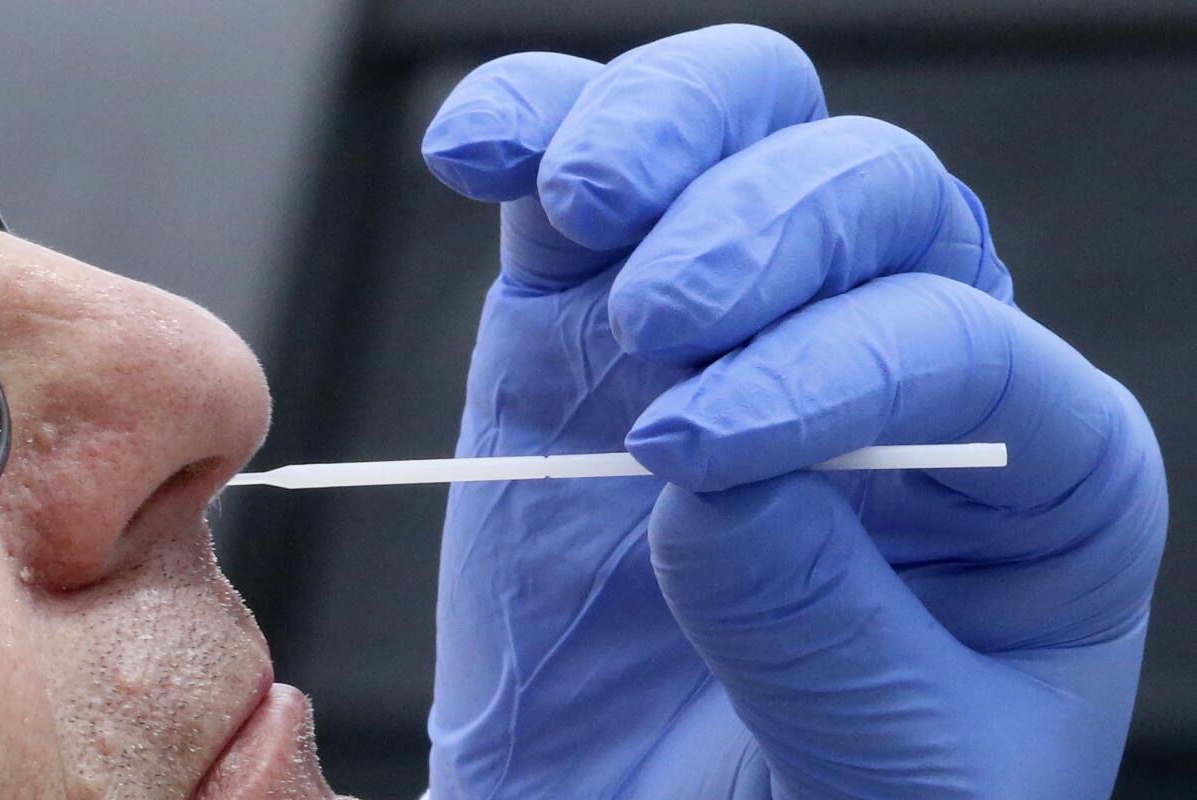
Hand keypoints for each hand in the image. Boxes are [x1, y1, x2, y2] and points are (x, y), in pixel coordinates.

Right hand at [421, 24, 1165, 798]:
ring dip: (658, 131)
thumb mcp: (890, 780)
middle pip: (869, 190)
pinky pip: (568, 186)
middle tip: (657, 330)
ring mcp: (726, 333)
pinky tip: (480, 151)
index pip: (960, 336)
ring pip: (735, 130)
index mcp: (1030, 475)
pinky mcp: (582, 334)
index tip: (698, 459)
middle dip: (760, 227)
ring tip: (585, 203)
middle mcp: (886, 363)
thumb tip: (715, 485)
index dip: (833, 367)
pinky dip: (527, 126)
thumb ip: (824, 636)